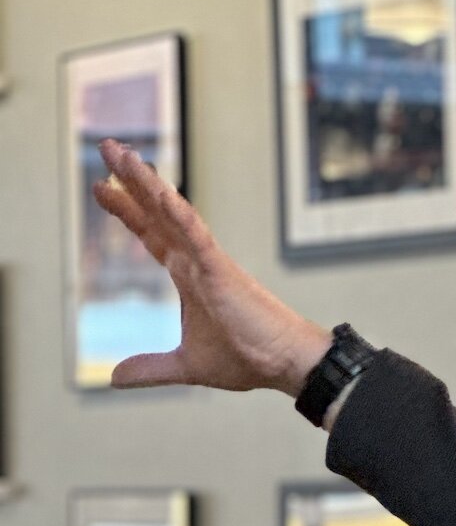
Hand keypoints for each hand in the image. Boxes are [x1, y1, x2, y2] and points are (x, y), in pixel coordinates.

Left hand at [90, 139, 330, 394]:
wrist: (284, 364)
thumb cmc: (248, 359)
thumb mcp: (187, 366)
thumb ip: (151, 367)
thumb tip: (114, 377)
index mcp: (190, 277)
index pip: (152, 235)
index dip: (127, 211)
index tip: (102, 189)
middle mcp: (197, 261)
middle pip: (157, 213)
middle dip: (130, 182)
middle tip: (107, 149)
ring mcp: (209, 261)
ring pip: (173, 213)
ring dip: (146, 183)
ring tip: (120, 155)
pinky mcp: (223, 270)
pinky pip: (197, 235)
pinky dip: (178, 213)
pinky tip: (159, 192)